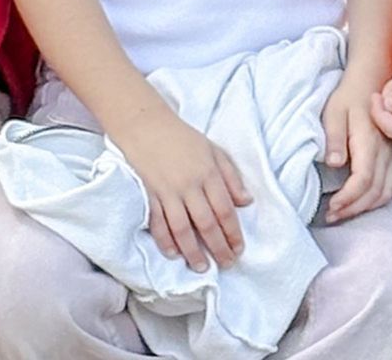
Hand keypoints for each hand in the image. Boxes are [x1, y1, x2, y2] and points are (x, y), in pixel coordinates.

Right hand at [118, 114, 253, 271]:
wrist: (146, 125)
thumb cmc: (183, 137)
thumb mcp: (214, 150)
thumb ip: (231, 177)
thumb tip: (246, 202)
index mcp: (209, 173)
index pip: (225, 210)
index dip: (233, 233)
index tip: (239, 249)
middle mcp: (189, 185)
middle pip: (206, 223)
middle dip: (218, 247)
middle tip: (226, 264)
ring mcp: (168, 191)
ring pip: (182, 228)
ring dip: (192, 251)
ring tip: (202, 267)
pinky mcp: (150, 195)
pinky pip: (158, 222)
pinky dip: (165, 240)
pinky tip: (173, 253)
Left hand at [323, 67, 391, 223]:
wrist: (371, 80)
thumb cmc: (348, 96)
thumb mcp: (334, 112)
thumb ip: (334, 138)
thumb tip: (334, 164)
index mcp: (369, 140)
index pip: (363, 180)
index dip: (348, 199)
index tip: (331, 207)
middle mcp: (385, 150)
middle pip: (375, 191)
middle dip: (354, 209)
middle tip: (332, 216)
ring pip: (387, 191)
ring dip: (366, 207)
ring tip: (345, 212)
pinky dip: (380, 199)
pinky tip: (365, 202)